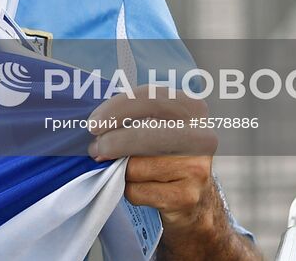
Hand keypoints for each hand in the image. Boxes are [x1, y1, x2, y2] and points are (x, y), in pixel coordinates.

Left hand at [87, 85, 259, 260]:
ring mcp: (196, 167)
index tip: (95, 123)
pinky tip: (142, 188)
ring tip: (125, 170)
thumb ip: (133, 118)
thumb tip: (97, 128)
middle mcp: (200, 135)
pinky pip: (139, 191)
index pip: (150, 98)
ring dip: (120, 171)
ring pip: (137, 166)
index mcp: (192, 108)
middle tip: (95, 149)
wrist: (194, 198)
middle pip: (143, 134)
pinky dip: (130, 190)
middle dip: (111, 142)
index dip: (117, 109)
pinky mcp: (186, 196)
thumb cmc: (166, 155)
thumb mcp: (158, 127)